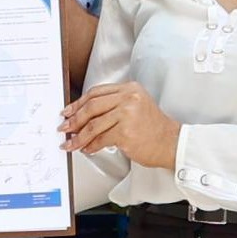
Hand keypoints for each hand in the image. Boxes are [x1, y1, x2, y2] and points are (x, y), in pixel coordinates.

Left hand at [63, 80, 177, 170]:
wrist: (172, 143)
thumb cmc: (153, 128)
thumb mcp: (136, 107)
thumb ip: (113, 105)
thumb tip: (84, 116)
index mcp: (129, 89)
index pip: (96, 92)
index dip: (78, 103)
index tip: (68, 111)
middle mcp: (129, 98)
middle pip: (92, 106)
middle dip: (74, 119)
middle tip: (64, 127)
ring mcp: (128, 114)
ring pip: (94, 125)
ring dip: (79, 136)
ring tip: (71, 143)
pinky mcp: (126, 132)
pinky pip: (101, 139)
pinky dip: (91, 145)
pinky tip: (88, 149)